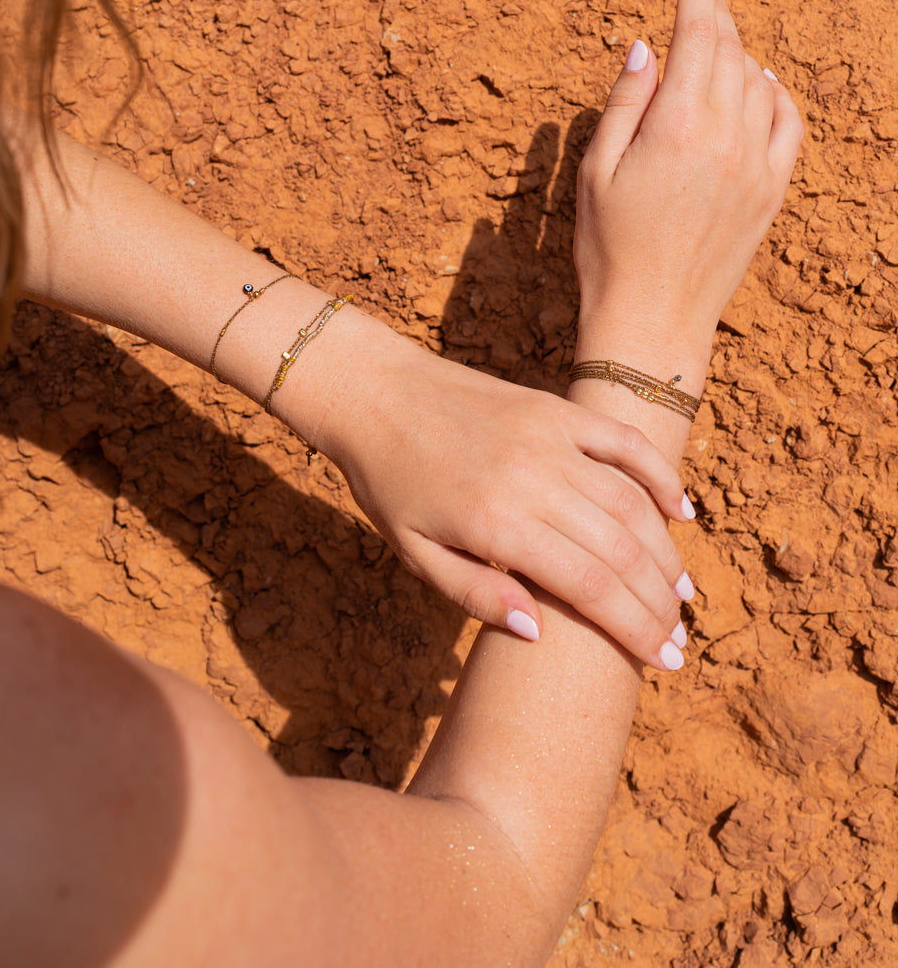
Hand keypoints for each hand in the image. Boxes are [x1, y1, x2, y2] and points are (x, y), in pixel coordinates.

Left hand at [308, 312, 695, 673]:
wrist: (375, 395)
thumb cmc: (389, 483)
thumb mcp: (416, 553)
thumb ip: (477, 594)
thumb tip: (538, 633)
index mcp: (496, 523)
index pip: (590, 587)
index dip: (635, 629)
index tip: (665, 660)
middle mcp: (533, 478)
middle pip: (622, 550)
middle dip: (659, 603)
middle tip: (679, 640)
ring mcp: (550, 437)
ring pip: (631, 501)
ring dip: (665, 552)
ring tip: (680, 593)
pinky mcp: (554, 408)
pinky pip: (624, 441)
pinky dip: (659, 476)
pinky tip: (680, 512)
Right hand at [572, 0, 803, 377]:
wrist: (652, 318)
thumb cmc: (608, 247)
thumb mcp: (595, 169)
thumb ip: (625, 102)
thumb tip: (648, 47)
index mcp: (677, 125)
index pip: (697, 34)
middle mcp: (726, 137)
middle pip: (730, 50)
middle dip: (717, 8)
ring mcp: (756, 164)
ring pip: (759, 81)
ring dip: (738, 52)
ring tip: (715, 43)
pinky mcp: (772, 191)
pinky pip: (788, 123)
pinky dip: (775, 93)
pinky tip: (759, 85)